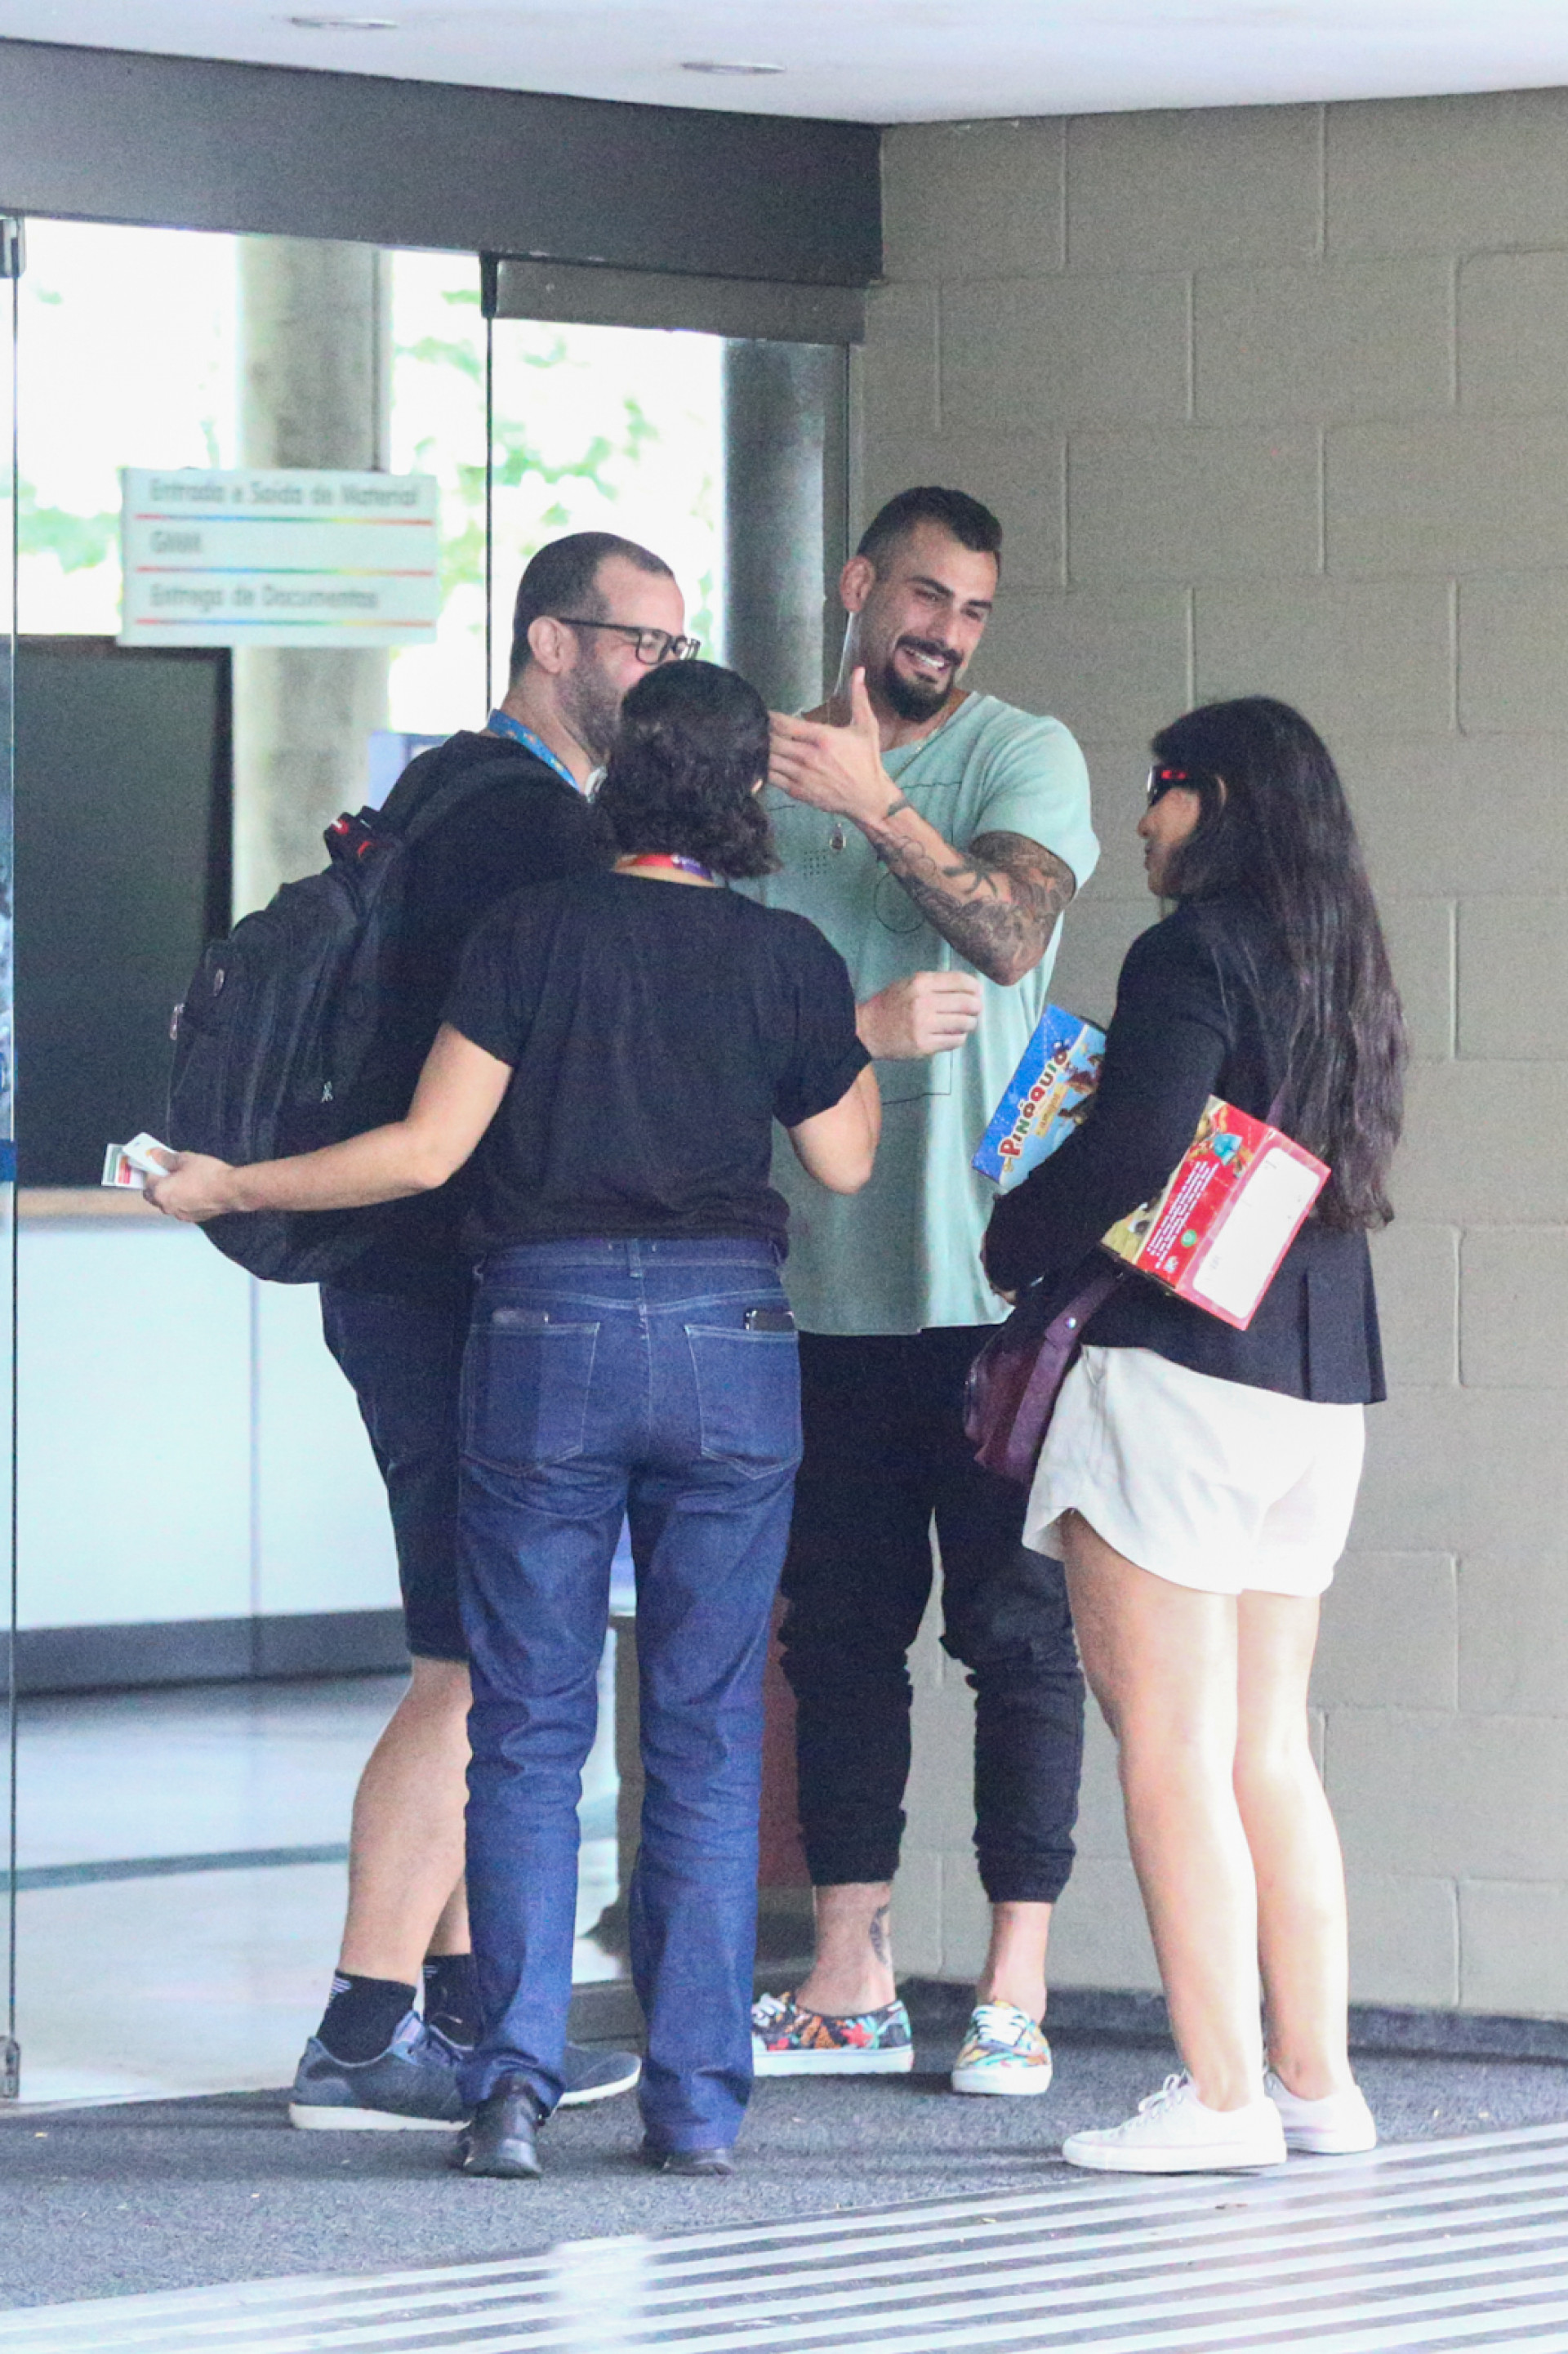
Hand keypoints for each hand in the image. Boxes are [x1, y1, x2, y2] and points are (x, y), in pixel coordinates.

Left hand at [143, 1151, 237, 1222]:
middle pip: (154, 1195)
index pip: (146, 1180)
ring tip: (184, 1180)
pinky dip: (183, 1200)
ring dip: (171, 1193)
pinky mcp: (193, 1218)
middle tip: (168, 1171)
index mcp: (160, 1192)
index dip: (151, 1169)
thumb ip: (166, 1158)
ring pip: (168, 1202)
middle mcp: (167, 1206)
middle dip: (158, 1184)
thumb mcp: (185, 1159)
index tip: (156, 1163)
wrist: (230, 1190)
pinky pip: (181, 1208)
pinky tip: (194, 1190)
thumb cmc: (209, 1176)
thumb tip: (155, 1155)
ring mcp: (180, 1214)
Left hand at [768, 669, 889, 823]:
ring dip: (760, 750)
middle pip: (772, 741)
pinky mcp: (797, 792)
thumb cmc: (867, 760)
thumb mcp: (866, 726)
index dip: (769, 717)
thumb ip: (858, 697)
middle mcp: (809, 756)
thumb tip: (859, 670)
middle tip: (755, 727)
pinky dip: (763, 769)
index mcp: (823, 737)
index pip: (784, 724)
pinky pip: (771, 779)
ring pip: (768, 760)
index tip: (764, 713)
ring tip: (755, 743)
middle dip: (762, 733)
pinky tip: (761, 762)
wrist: (868, 797)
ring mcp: (801, 776)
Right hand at [857, 970, 982, 1059]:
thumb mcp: (909, 983)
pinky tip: (952, 1035)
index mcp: (921, 982)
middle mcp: (924, 1002)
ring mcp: (924, 1025)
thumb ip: (936, 984)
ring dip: (969, 1024)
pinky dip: (959, 1037)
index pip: (961, 981)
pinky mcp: (924, 1045)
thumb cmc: (889, 1004)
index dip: (975, 987)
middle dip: (976, 1007)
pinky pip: (955, 1041)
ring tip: (963, 1024)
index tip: (977, 993)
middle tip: (974, 1010)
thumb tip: (970, 988)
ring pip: (965, 1023)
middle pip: (968, 1003)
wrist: (866, 1030)